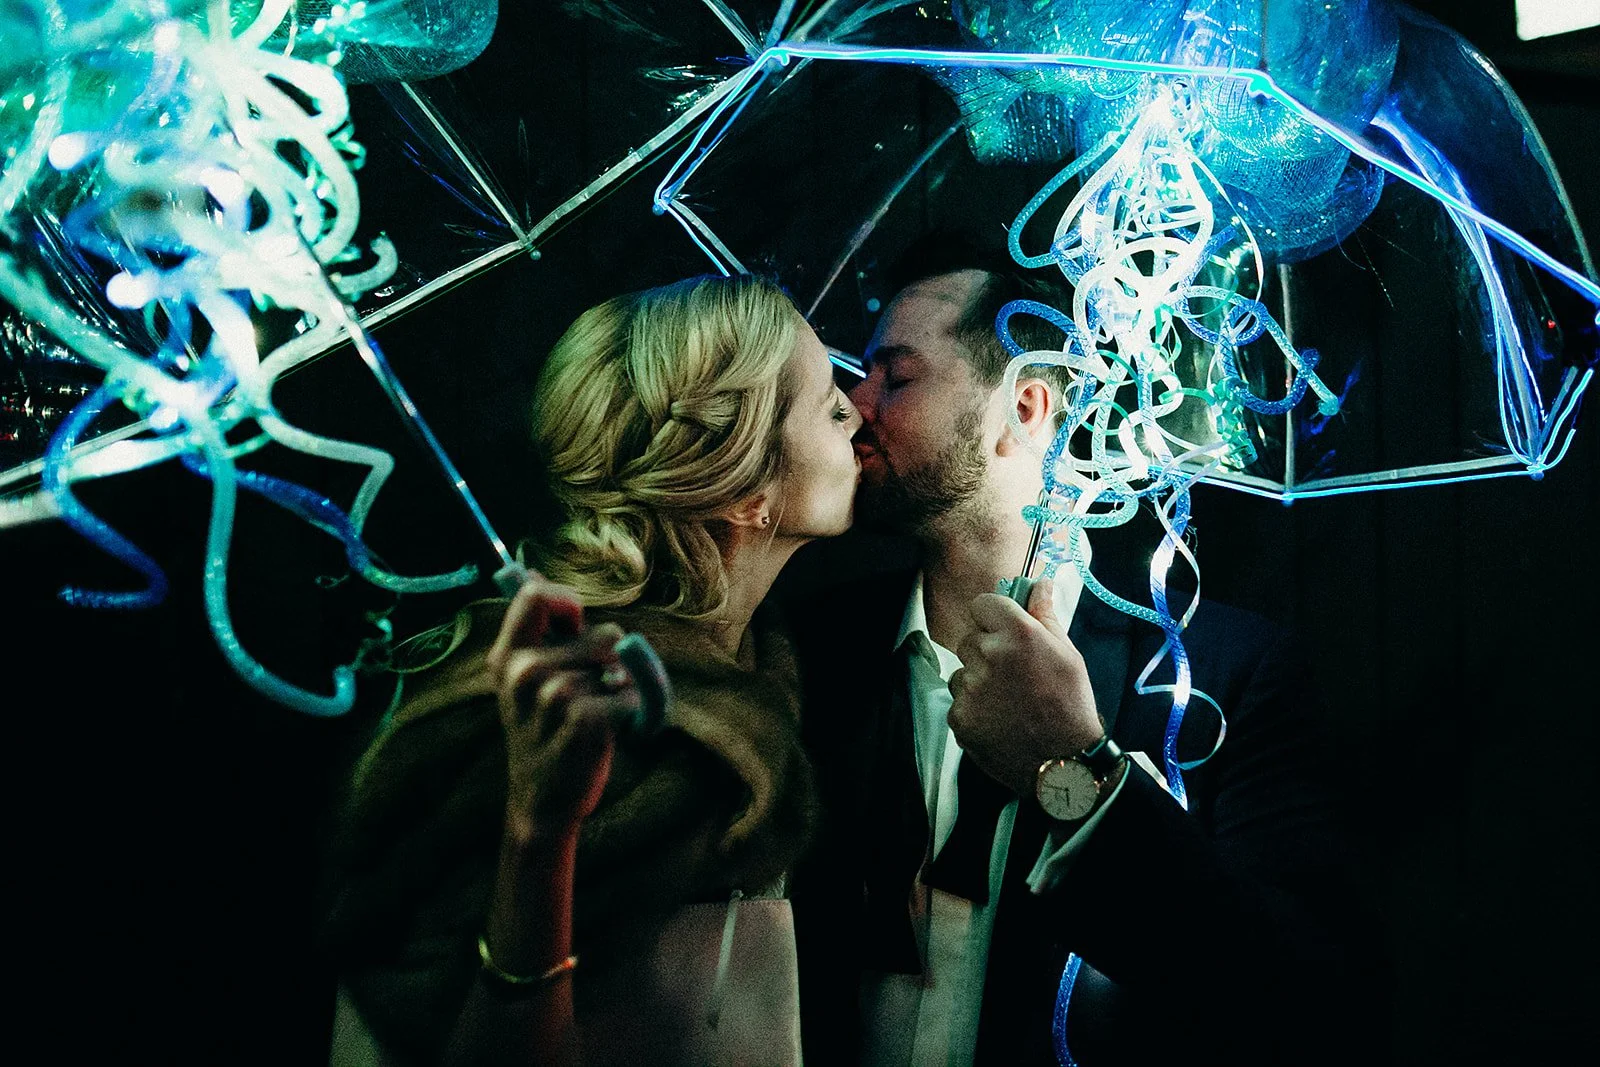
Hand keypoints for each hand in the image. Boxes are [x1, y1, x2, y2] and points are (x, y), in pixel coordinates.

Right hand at [486, 574, 639, 845]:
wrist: (543, 802)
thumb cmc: (543, 734)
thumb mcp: (523, 682)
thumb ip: (536, 634)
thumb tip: (534, 576)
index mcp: (507, 657)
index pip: (538, 596)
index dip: (568, 604)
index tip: (575, 628)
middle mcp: (525, 672)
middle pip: (602, 633)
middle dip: (609, 662)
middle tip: (588, 697)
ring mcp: (554, 696)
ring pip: (620, 663)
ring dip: (620, 688)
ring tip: (593, 717)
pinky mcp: (586, 720)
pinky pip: (632, 695)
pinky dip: (632, 712)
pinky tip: (609, 733)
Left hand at [948, 580, 1102, 794]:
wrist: (1064, 763)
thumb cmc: (1071, 705)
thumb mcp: (1068, 654)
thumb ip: (1045, 616)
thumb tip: (1040, 583)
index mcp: (1018, 634)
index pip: (982, 604)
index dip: (993, 617)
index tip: (1003, 631)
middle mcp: (989, 655)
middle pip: (970, 639)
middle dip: (986, 652)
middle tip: (1013, 675)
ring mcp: (970, 688)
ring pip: (962, 672)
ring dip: (978, 682)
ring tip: (1008, 702)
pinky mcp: (959, 717)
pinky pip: (959, 702)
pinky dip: (973, 710)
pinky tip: (999, 720)